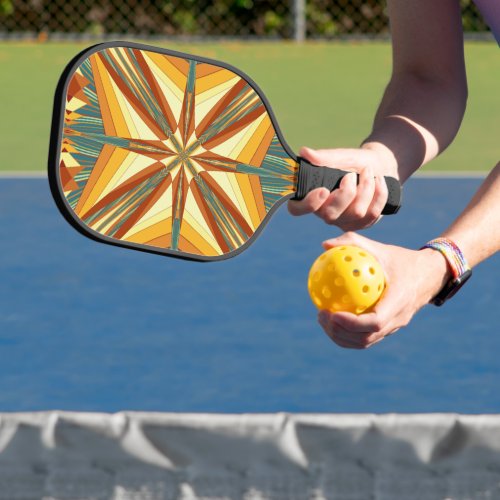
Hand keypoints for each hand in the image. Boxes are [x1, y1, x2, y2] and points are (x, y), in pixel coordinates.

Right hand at [288, 145, 397, 230]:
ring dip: (366, 187)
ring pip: (356, 213)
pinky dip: (379, 193)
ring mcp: (343, 221)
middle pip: (330, 215)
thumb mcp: (341, 156)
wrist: (379, 166)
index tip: (323, 190)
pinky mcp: (361, 224)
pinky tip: (379, 181)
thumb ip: (323, 157)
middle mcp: (324, 212)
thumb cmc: (354, 162)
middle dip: (346, 193)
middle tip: (351, 175)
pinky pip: (372, 214)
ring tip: (368, 172)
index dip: (308, 204)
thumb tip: (304, 152)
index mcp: (312, 196)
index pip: (297, 209)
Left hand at [316, 232, 450, 348]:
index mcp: (399, 301)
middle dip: (339, 332)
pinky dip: (347, 334)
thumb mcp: (380, 248)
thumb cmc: (401, 259)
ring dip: (341, 336)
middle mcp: (398, 319)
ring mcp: (394, 327)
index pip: (375, 322)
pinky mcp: (389, 329)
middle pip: (366, 338)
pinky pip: (366, 337)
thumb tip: (325, 245)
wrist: (429, 275)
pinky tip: (332, 318)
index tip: (332, 313)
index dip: (352, 323)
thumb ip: (353, 243)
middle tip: (321, 315)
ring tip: (322, 319)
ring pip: (365, 342)